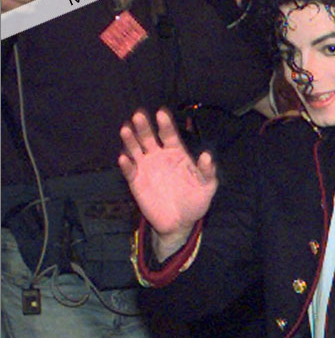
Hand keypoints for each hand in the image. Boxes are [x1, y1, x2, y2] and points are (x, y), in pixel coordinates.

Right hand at [118, 108, 217, 253]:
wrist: (180, 223)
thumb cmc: (194, 202)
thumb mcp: (206, 187)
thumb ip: (207, 172)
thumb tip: (207, 156)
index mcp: (176, 153)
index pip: (169, 134)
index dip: (165, 124)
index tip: (161, 114)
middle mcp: (159, 156)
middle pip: (149, 137)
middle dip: (144, 126)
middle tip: (139, 115)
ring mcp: (146, 167)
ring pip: (135, 149)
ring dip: (130, 139)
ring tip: (126, 130)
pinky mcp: (136, 181)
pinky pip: (129, 170)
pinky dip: (126, 164)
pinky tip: (124, 159)